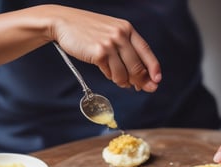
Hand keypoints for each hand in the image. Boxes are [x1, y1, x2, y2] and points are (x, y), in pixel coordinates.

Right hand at [46, 5, 161, 91]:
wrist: (63, 23)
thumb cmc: (88, 31)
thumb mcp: (111, 34)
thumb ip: (125, 50)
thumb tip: (137, 77)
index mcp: (127, 29)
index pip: (146, 51)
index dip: (153, 67)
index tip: (157, 80)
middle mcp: (121, 34)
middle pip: (138, 67)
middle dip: (141, 81)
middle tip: (140, 89)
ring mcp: (110, 43)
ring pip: (124, 74)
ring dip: (122, 81)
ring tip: (118, 79)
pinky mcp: (99, 52)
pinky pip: (111, 73)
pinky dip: (110, 76)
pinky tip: (106, 71)